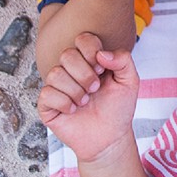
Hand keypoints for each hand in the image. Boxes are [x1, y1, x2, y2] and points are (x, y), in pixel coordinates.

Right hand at [38, 32, 139, 161]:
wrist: (110, 137)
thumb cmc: (118, 108)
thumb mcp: (130, 80)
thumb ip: (123, 59)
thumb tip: (101, 54)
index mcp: (89, 60)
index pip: (83, 39)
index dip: (92, 52)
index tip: (103, 70)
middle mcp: (70, 70)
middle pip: (67, 55)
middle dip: (85, 74)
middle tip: (95, 89)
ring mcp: (57, 87)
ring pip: (55, 73)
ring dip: (75, 90)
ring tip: (86, 101)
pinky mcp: (47, 105)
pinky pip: (47, 94)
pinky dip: (64, 103)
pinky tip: (74, 111)